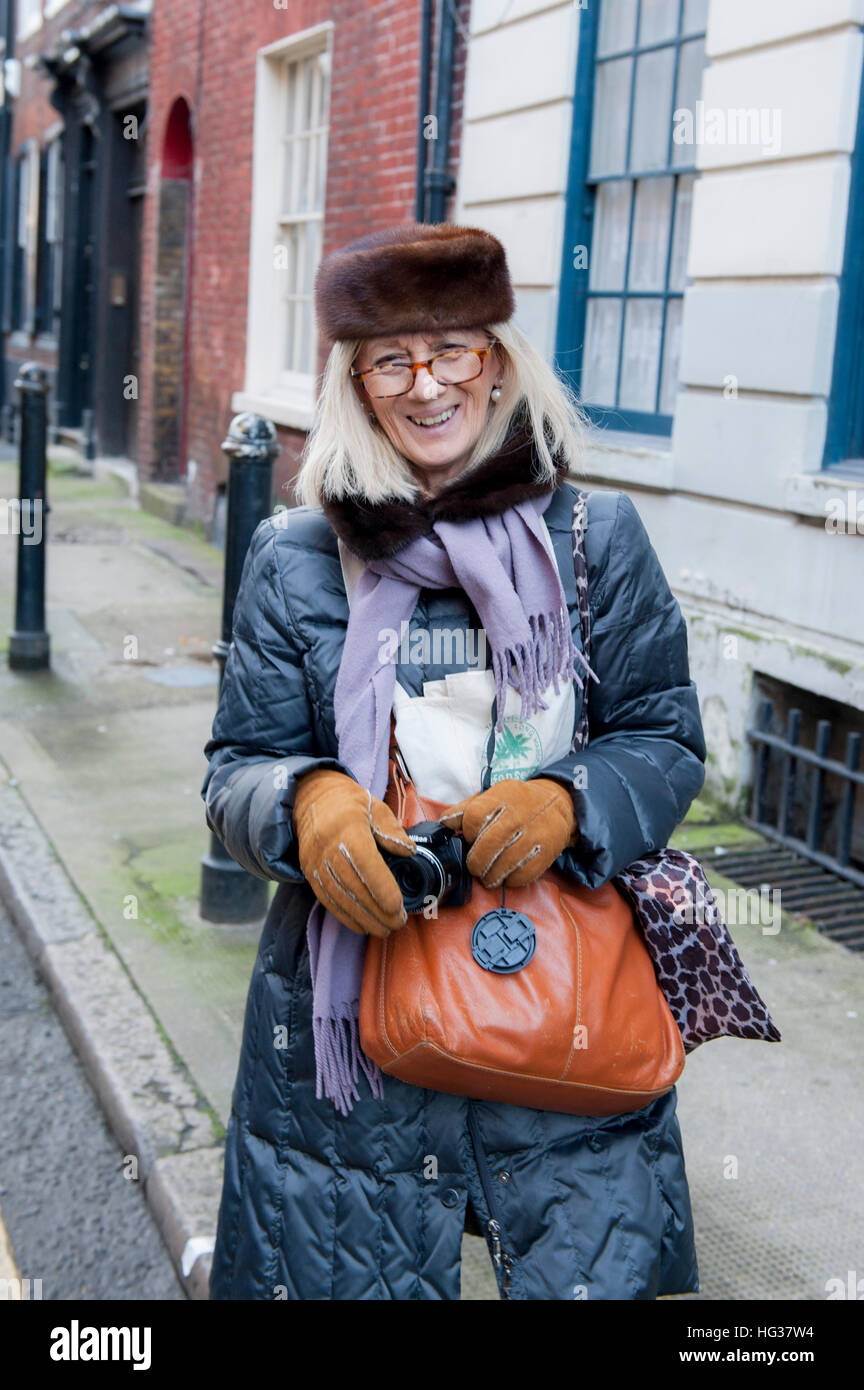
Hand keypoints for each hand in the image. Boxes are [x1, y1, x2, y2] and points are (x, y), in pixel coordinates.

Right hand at [292, 769, 415, 936]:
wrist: (311, 799)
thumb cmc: (350, 804)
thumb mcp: (375, 807)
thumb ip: (392, 830)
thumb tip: (409, 851)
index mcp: (348, 827)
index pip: (365, 864)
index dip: (382, 888)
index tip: (398, 906)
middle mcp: (328, 847)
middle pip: (354, 886)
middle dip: (377, 910)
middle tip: (398, 923)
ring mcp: (315, 862)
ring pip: (340, 897)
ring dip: (363, 918)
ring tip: (384, 929)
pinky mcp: (310, 872)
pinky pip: (327, 899)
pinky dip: (345, 916)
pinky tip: (362, 925)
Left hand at [440, 778, 577, 888]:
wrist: (558, 803)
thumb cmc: (516, 803)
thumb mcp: (492, 796)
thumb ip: (465, 809)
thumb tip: (443, 824)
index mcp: (501, 797)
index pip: (474, 818)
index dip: (468, 833)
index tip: (470, 839)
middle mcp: (518, 815)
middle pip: (487, 845)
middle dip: (476, 862)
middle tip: (475, 867)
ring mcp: (534, 834)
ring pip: (505, 864)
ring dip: (491, 876)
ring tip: (487, 876)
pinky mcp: (547, 851)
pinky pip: (523, 874)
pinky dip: (511, 880)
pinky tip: (507, 876)